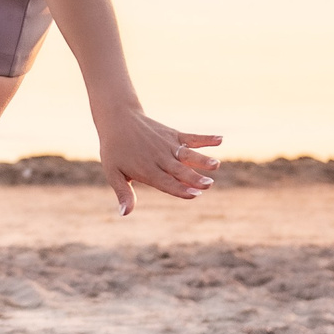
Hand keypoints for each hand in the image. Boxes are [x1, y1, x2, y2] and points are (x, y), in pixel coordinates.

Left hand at [93, 108, 222, 214]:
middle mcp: (160, 158)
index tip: (194, 194)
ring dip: (202, 159)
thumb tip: (125, 214)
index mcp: (147, 170)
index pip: (166, 182)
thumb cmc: (115, 150)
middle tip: (208, 184)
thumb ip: (124, 193)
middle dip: (194, 178)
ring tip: (216, 164)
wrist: (117, 119)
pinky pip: (191, 137)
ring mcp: (167, 145)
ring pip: (187, 154)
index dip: (180, 189)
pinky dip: (205, 139)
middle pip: (179, 170)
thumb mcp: (114, 173)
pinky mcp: (173, 135)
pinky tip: (220, 139)